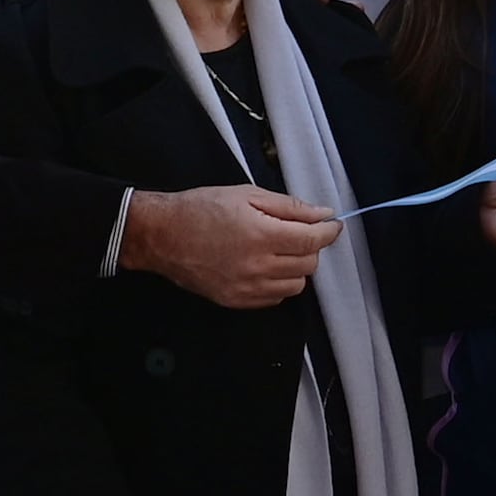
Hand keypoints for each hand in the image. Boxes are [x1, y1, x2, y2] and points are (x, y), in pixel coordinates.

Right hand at [122, 183, 338, 307]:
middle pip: (308, 265)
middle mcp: (257, 266)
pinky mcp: (236, 301)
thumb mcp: (247, 195)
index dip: (328, 232)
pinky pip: (274, 299)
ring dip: (296, 268)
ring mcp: (246, 288)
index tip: (332, 225)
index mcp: (262, 235)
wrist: (162, 235)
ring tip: (279, 250)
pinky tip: (265, 267)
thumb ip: (289, 207)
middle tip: (298, 233)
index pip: (313, 241)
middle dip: (310, 247)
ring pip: (295, 286)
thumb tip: (322, 214)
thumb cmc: (201, 209)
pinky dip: (278, 284)